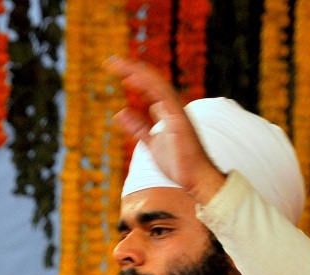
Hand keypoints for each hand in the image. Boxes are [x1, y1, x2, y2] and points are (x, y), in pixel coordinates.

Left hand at [105, 56, 226, 203]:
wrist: (196, 178)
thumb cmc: (179, 163)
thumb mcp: (152, 143)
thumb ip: (138, 127)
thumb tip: (120, 113)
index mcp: (168, 111)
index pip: (150, 87)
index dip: (134, 76)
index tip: (117, 68)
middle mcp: (173, 107)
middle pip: (152, 81)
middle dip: (132, 69)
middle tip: (112, 61)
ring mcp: (177, 111)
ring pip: (156, 84)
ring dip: (137, 72)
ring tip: (118, 64)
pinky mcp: (178, 119)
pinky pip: (163, 96)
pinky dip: (147, 85)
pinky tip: (132, 78)